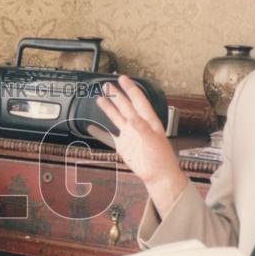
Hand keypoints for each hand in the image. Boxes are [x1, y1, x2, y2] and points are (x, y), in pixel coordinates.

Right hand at [86, 76, 187, 214]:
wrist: (158, 176)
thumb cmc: (162, 158)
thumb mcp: (154, 140)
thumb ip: (142, 127)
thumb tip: (133, 116)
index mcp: (148, 121)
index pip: (138, 100)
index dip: (131, 89)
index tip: (122, 79)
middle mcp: (138, 125)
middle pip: (125, 106)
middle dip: (116, 95)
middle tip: (107, 85)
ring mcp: (129, 135)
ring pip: (117, 118)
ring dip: (109, 108)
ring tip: (100, 98)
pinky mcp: (123, 146)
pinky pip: (109, 137)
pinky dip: (100, 132)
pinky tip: (92, 127)